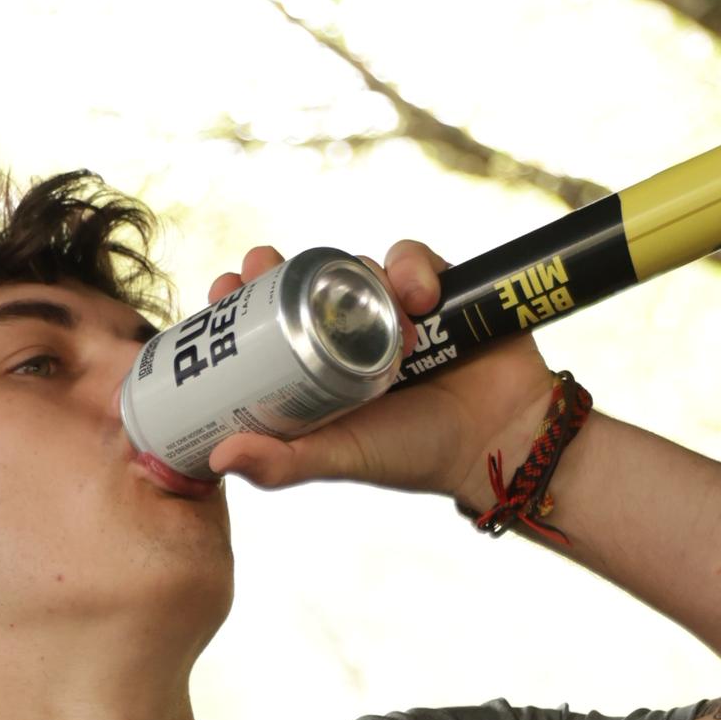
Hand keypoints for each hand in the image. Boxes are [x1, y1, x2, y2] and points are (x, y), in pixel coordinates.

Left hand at [200, 239, 562, 510]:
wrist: (501, 440)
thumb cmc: (416, 454)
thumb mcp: (342, 457)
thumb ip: (286, 462)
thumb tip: (219, 457)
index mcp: (321, 370)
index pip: (272, 325)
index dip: (243, 303)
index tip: (222, 287)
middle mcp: (352, 335)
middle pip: (306, 283)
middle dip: (282, 266)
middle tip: (263, 262)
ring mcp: (394, 309)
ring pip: (357, 267)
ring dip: (359, 277)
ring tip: (390, 317)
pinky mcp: (436, 288)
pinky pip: (412, 257)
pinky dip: (413, 267)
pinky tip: (424, 296)